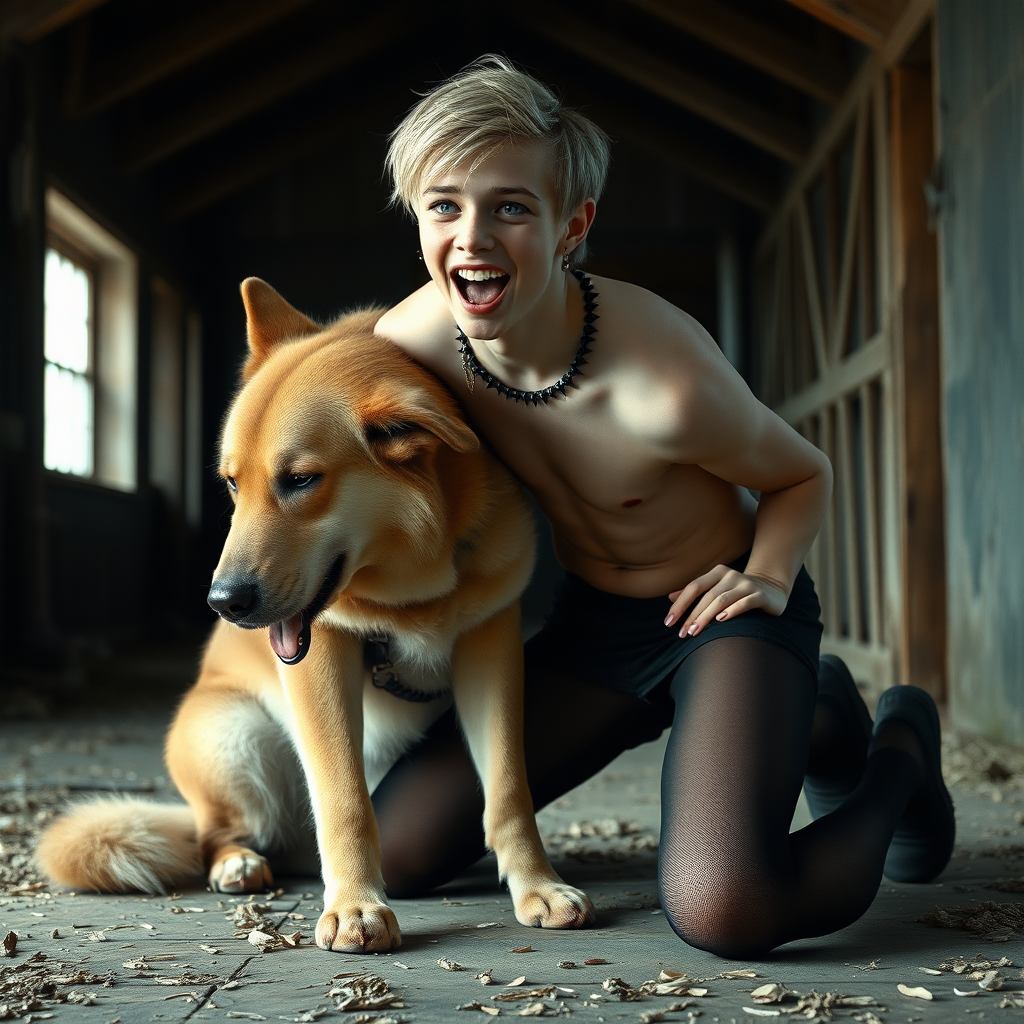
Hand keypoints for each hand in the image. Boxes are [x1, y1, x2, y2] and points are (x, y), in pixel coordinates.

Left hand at [664, 565, 788, 637]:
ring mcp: (746, 584)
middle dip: (692, 616)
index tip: (668, 622)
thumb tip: (670, 598)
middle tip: (682, 634)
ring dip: (706, 617)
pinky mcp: (760, 595)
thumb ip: (694, 592)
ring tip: (695, 631)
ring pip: (721, 600)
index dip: (680, 605)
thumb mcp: (715, 589)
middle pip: (707, 596)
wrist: (772, 588)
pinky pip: (744, 603)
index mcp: (717, 572)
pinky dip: (731, 611)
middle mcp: (731, 575)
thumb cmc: (736, 592)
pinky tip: (720, 620)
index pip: (694, 587)